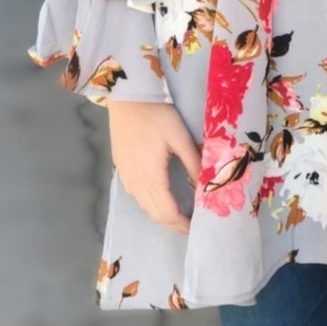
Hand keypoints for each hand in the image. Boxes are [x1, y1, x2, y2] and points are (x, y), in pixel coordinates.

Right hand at [107, 101, 201, 234]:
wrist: (127, 98)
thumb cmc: (156, 115)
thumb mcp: (180, 137)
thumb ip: (193, 162)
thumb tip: (206, 184)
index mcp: (151, 177)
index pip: (167, 212)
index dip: (182, 224)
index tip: (196, 227)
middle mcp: (135, 182)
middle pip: (154, 214)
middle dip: (173, 224)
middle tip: (190, 224)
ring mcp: (125, 176)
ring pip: (144, 206)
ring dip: (161, 214)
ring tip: (179, 212)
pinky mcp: (120, 168)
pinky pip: (136, 195)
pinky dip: (150, 203)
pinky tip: (160, 195)